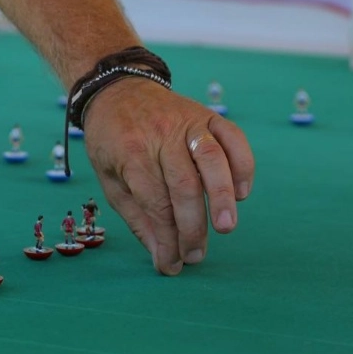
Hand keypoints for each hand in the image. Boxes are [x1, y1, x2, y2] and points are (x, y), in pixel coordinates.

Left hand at [83, 77, 254, 274]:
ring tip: (226, 227)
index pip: (155, 203)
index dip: (167, 239)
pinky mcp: (207, 115)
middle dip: (193, 227)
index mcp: (131, 153)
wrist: (116, 88)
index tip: (172, 265)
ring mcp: (187, 122)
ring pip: (211, 159)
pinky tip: (242, 192)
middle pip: (184, 185)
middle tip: (196, 255)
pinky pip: (232, 137)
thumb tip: (162, 256)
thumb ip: (137, 218)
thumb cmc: (110, 140)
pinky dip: (242, 165)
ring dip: (222, 196)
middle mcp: (160, 135)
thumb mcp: (109, 179)